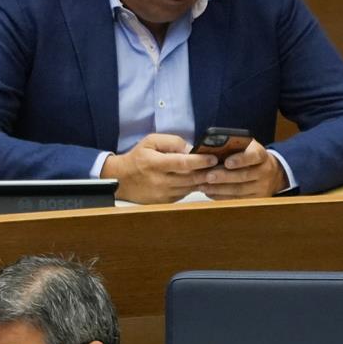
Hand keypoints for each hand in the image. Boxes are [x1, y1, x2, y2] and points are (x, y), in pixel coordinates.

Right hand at [101, 134, 218, 202]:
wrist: (122, 179)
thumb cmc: (138, 157)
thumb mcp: (151, 141)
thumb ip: (172, 142)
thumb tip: (191, 149)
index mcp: (155, 163)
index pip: (182, 163)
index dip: (200, 161)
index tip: (213, 158)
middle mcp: (159, 181)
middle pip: (190, 178)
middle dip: (207, 172)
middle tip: (220, 166)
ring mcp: (162, 194)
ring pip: (189, 188)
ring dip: (203, 181)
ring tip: (213, 173)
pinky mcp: (164, 202)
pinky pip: (184, 194)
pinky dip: (192, 187)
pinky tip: (198, 180)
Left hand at [201, 138, 286, 198]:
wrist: (271, 174)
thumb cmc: (250, 157)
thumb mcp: (247, 147)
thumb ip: (233, 147)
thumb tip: (210, 150)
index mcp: (262, 155)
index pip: (253, 156)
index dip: (240, 160)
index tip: (227, 162)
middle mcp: (265, 171)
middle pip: (244, 175)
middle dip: (224, 177)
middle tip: (208, 176)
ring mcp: (262, 187)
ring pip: (239, 190)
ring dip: (219, 189)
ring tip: (204, 186)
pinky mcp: (257, 199)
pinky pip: (237, 200)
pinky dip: (222, 197)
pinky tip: (210, 192)